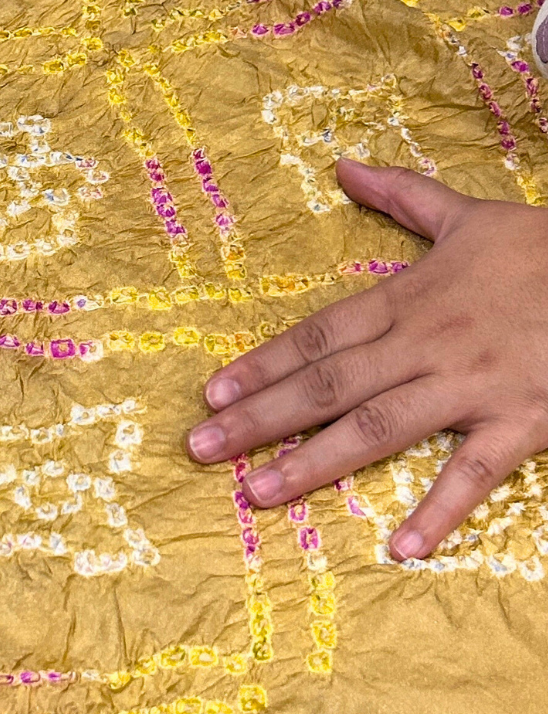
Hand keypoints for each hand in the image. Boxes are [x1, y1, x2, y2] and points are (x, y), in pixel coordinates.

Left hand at [188, 160, 547, 561]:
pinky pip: (473, 472)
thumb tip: (342, 165)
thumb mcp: (468, 215)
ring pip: (379, 426)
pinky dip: (439, 509)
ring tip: (258, 491)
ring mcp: (471, 385)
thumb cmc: (544, 251)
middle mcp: (426, 343)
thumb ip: (401, 195)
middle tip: (200, 448)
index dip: (262, 364)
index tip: (212, 393)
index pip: (319, 334)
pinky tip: (400, 548)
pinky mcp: (521, 420)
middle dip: (260, 418)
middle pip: (328, 384)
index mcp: (409, 298)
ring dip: (315, 461)